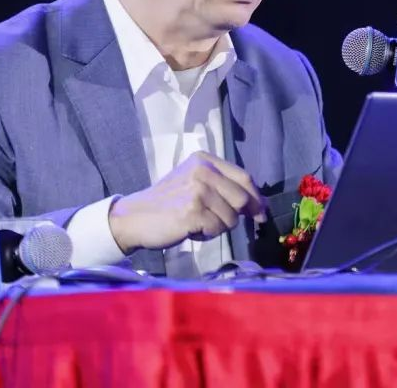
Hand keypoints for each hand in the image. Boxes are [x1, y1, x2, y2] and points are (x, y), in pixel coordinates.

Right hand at [107, 151, 267, 253]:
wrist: (135, 217)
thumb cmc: (167, 203)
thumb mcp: (194, 182)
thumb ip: (223, 187)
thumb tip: (259, 205)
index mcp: (205, 160)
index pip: (244, 178)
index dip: (256, 198)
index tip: (260, 213)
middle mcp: (203, 171)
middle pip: (242, 198)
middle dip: (235, 216)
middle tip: (216, 223)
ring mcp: (198, 190)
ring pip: (231, 218)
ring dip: (218, 227)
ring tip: (197, 223)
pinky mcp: (193, 211)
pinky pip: (217, 229)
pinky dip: (207, 235)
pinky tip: (191, 230)